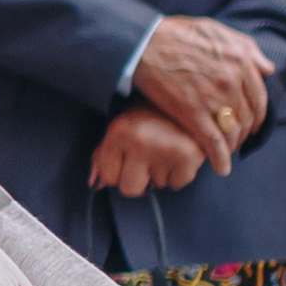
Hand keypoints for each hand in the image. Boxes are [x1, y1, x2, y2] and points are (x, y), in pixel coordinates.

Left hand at [90, 104, 207, 199]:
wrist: (186, 96)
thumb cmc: (148, 114)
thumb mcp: (120, 128)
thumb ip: (102, 156)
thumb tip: (95, 184)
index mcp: (119, 132)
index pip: (108, 178)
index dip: (118, 172)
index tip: (127, 157)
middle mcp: (139, 141)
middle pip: (130, 189)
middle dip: (138, 179)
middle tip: (148, 156)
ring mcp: (165, 149)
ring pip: (156, 186)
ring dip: (161, 172)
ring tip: (166, 148)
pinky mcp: (189, 157)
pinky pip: (177, 184)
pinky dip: (179, 174)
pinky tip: (179, 153)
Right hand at [132, 15, 272, 173]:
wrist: (144, 43)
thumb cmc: (176, 34)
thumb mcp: (218, 30)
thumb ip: (246, 48)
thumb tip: (267, 68)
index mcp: (241, 61)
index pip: (260, 97)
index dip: (258, 114)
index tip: (252, 123)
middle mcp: (232, 81)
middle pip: (248, 117)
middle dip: (245, 132)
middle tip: (237, 139)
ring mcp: (213, 98)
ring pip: (233, 131)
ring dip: (232, 145)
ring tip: (226, 151)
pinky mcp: (192, 113)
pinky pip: (213, 142)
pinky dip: (220, 158)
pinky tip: (222, 168)